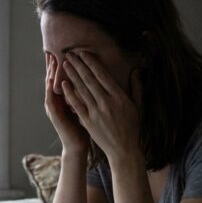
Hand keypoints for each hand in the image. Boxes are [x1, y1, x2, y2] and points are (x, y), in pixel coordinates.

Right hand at [43, 53, 89, 152]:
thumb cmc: (86, 127)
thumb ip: (88, 92)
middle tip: (52, 49)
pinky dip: (50, 90)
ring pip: (50, 86)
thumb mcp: (87, 106)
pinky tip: (51, 80)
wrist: (78, 145)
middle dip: (53, 64)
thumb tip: (96, 79)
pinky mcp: (55, 116)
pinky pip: (51, 101)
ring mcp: (55, 108)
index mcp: (67, 97)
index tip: (67, 50)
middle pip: (54, 78)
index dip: (64, 64)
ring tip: (51, 60)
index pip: (64, 76)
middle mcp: (58, 100)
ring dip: (50, 73)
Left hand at [60, 52, 143, 166]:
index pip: (102, 75)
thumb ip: (136, 87)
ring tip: (65, 64)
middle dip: (79, 65)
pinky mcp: (87, 121)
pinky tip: (63, 84)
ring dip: (72, 75)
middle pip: (89, 79)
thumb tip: (136, 70)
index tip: (83, 53)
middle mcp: (106, 102)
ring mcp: (96, 112)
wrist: (123, 149)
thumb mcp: (138, 106)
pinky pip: (76, 104)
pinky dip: (70, 93)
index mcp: (119, 97)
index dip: (92, 63)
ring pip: (81, 89)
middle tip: (70, 53)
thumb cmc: (132, 127)